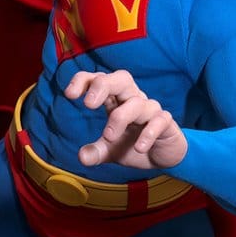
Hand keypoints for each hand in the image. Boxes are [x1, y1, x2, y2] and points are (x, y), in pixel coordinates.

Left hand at [64, 69, 187, 169]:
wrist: (163, 158)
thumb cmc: (133, 145)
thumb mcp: (111, 151)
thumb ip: (96, 152)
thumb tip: (82, 157)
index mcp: (116, 100)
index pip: (100, 79)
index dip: (85, 81)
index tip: (69, 95)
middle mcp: (133, 99)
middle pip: (121, 78)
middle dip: (103, 85)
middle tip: (89, 104)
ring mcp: (150, 109)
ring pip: (137, 102)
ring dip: (121, 117)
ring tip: (109, 137)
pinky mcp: (166, 122)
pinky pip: (159, 120)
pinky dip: (148, 133)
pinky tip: (139, 148)